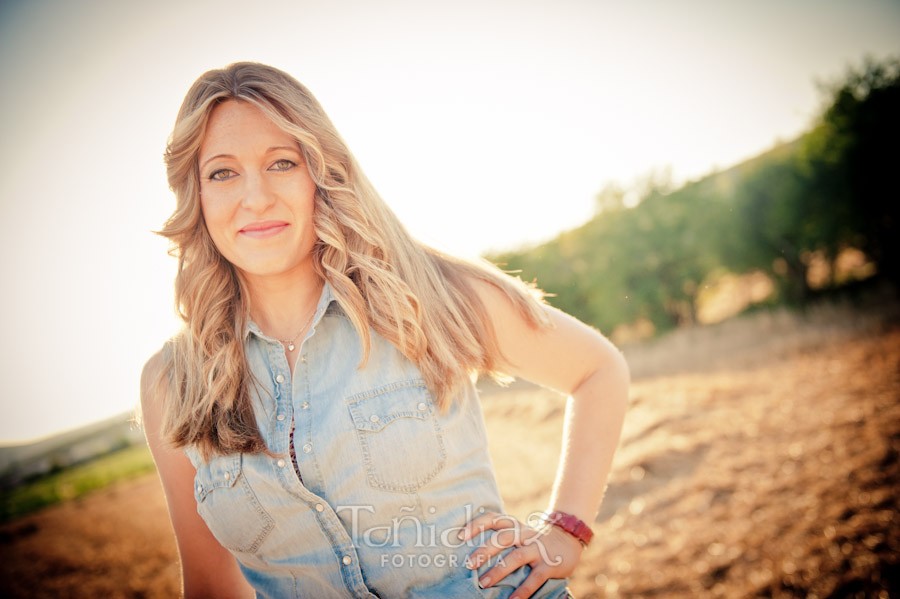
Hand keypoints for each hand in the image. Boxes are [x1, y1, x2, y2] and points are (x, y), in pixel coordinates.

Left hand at [458, 511, 583, 598]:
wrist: (568, 540)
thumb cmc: (533, 539)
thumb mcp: (517, 532)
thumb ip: (499, 537)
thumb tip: (471, 551)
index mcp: (514, 525)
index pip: (493, 518)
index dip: (476, 524)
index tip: (461, 535)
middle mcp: (525, 534)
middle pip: (503, 537)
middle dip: (485, 550)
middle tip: (469, 563)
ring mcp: (537, 548)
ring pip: (517, 557)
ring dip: (499, 571)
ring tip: (483, 584)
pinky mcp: (548, 565)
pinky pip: (534, 578)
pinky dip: (523, 590)